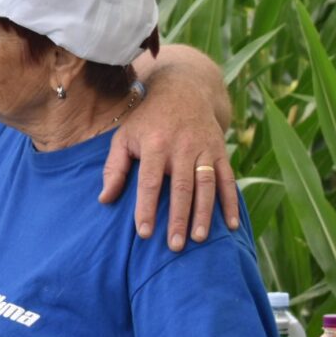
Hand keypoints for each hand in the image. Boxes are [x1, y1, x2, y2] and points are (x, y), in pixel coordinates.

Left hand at [100, 84, 239, 250]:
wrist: (183, 91)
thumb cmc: (147, 121)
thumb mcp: (124, 137)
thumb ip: (113, 168)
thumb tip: (104, 199)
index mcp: (155, 144)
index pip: (149, 182)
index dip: (146, 208)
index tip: (143, 233)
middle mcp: (181, 147)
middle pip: (181, 187)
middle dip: (178, 218)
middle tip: (174, 245)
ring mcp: (204, 149)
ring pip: (206, 185)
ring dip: (204, 213)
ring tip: (200, 239)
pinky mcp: (220, 151)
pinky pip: (227, 179)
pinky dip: (231, 202)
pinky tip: (231, 225)